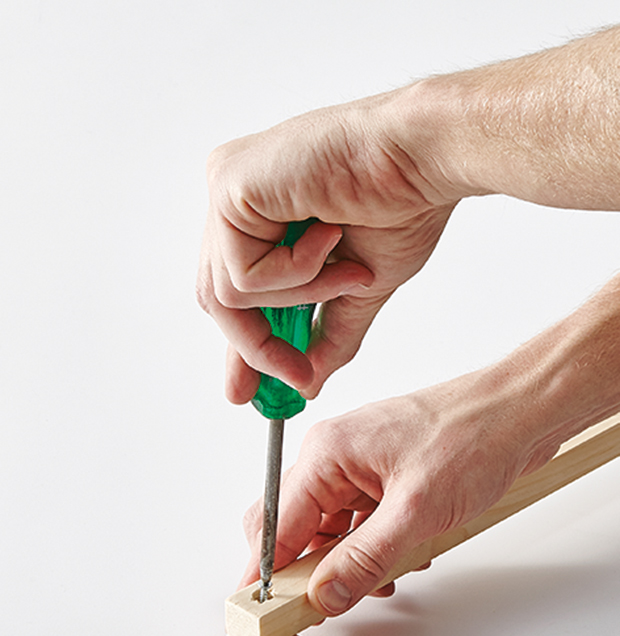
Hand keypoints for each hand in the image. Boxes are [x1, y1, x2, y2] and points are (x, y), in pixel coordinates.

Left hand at [197, 91, 457, 401]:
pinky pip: (243, 275)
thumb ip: (327, 333)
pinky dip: (296, 275)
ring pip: (230, 295)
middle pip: (220, 300)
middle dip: (259, 346)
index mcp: (259, 216)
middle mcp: (234, 201)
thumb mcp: (357, 288)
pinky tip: (331, 236)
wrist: (423, 157)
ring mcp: (226, 191)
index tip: (245, 392)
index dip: (243, 344)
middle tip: (297, 376)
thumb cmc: (401, 204)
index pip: (235, 292)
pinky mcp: (228, 188)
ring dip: (300, 298)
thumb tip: (310, 382)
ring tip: (348, 270)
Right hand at [239, 365, 559, 615]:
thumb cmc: (473, 435)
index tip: (262, 608)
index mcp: (328, 452)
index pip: (276, 521)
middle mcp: (335, 458)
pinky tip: (405, 558)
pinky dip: (374, 548)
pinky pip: (360, 524)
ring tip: (386, 578)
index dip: (266, 569)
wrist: (520, 413)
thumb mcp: (416, 509)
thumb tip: (325, 593)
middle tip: (329, 602)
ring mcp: (360, 469)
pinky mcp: (384, 480)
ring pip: (331, 530)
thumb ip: (365, 558)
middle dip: (312, 567)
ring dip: (350, 562)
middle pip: (297, 526)